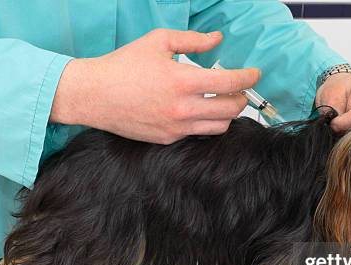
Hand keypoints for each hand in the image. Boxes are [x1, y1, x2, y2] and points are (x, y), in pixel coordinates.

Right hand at [51, 29, 260, 143]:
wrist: (94, 95)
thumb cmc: (124, 65)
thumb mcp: (159, 42)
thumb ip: (193, 41)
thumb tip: (218, 39)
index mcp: (183, 81)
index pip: (230, 83)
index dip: (249, 78)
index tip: (255, 74)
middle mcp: (183, 108)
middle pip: (232, 109)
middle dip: (242, 97)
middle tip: (241, 89)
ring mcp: (176, 127)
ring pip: (220, 127)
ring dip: (228, 114)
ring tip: (223, 101)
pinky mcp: (168, 139)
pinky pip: (199, 134)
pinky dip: (208, 123)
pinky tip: (202, 112)